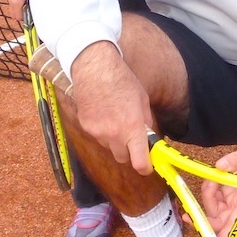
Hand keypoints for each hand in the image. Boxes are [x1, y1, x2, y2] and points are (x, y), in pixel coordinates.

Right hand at [70, 42, 154, 173]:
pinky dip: (102, 131)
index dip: (146, 167)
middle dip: (129, 152)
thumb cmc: (122, 81)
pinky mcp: (86, 127)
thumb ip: (146, 123)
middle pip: (123, 159)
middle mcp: (114, 134)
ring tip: (116, 118)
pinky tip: (104, 113)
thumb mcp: (142, 100)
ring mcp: (97, 132)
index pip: (139, 163)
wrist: (94, 69)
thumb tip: (149, 137)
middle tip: (132, 138)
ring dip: (115, 140)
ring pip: (109, 147)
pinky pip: (98, 137)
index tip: (148, 165)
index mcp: (132, 128)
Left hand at [201, 129, 236, 236]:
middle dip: (205, 220)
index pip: (235, 222)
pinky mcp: (230, 189)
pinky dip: (210, 190)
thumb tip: (220, 166)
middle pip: (221, 219)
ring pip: (215, 208)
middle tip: (188, 217)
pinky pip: (215, 196)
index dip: (224, 235)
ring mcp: (235, 196)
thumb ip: (235, 160)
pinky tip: (212, 179)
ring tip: (211, 180)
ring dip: (208, 198)